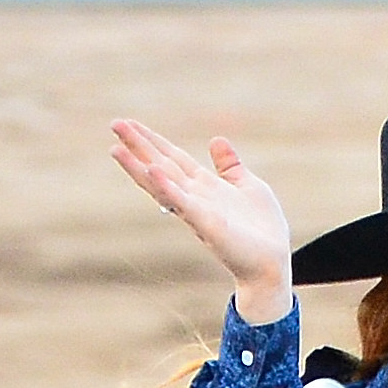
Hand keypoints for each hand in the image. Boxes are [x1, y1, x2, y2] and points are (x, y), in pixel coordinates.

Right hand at [109, 119, 293, 319]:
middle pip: (161, 165)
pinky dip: (168, 187)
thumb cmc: (262, 229)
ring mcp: (198, 210)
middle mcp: (195, 197)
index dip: (153, 141)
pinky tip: (153, 171)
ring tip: (116, 148)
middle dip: (139, 146)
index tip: (130, 124)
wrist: (272, 264)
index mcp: (205, 186)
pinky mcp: (207, 224)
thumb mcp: (249, 186)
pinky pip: (183, 203)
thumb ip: (230, 166)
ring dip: (138, 166)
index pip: (173, 158)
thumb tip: (216, 139)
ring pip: (163, 183)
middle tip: (115, 124)